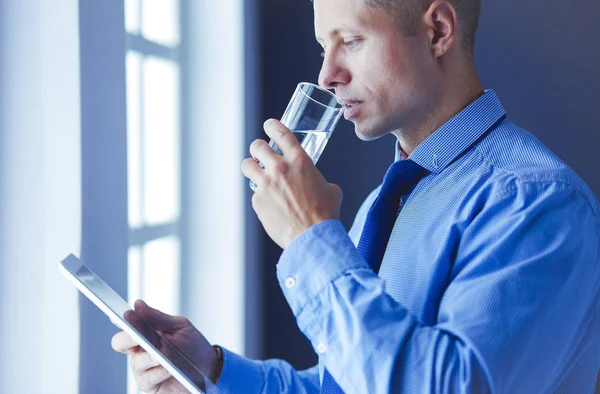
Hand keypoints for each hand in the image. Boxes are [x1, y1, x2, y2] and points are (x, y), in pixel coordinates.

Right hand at [111, 300, 219, 393]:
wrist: (209, 369)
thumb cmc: (193, 347)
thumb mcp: (180, 327)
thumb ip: (158, 318)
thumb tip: (138, 305)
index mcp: (146, 333)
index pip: (127, 325)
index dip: (120, 319)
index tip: (123, 315)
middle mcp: (141, 351)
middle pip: (120, 343)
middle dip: (127, 338)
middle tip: (136, 335)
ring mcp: (144, 368)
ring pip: (136, 361)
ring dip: (148, 357)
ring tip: (159, 355)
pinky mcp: (150, 385)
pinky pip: (147, 379)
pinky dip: (158, 372)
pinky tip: (168, 368)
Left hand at [241, 119, 342, 248]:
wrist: (313, 237)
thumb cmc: (324, 214)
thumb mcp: (329, 189)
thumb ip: (317, 179)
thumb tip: (314, 183)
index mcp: (300, 161)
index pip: (280, 133)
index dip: (271, 126)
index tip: (268, 126)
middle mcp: (280, 169)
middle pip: (257, 146)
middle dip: (258, 148)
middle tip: (261, 154)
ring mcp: (266, 185)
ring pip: (247, 165)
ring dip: (251, 166)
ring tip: (256, 172)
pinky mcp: (258, 201)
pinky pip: (255, 193)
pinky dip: (261, 196)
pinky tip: (272, 204)